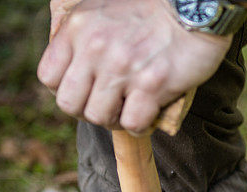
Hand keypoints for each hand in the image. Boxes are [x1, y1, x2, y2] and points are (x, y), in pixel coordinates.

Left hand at [38, 0, 231, 133]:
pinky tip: (149, 110)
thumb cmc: (152, 8)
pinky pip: (132, 124)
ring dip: (115, 118)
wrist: (197, 2)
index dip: (67, 89)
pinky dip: (140, 124)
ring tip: (130, 106)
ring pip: (99, 117)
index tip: (85, 89)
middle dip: (87, 110)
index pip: (49, 77)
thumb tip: (72, 67)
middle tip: (108, 104)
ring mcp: (123, 68)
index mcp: (78, 27)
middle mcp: (95, 47)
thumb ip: (82, 33)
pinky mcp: (152, 85)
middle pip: (69, 104)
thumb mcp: (103, 6)